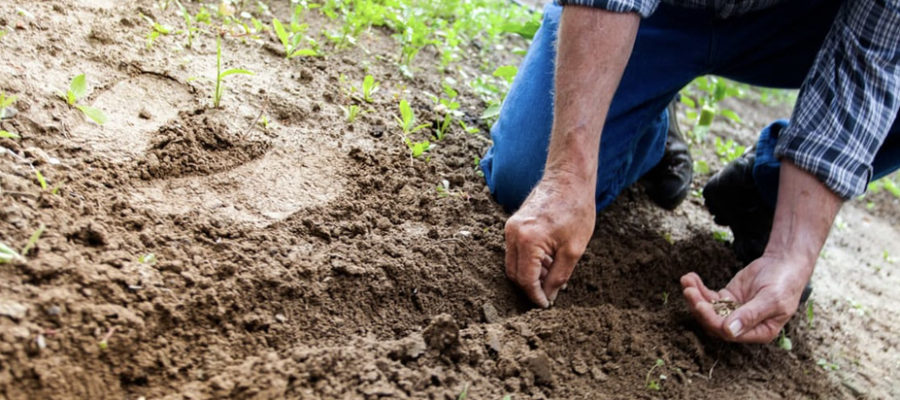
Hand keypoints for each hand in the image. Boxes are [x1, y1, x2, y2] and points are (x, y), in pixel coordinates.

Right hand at [504, 174, 595, 306]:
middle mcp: (513, 234)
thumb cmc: (575, 209)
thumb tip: (549, 295)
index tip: (546, 305)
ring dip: (530, 274)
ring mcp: (511, 227)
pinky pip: (516, 250)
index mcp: (527, 241)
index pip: (525, 280)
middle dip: (530, 287)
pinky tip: (548, 261)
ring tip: (553, 275)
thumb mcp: (574, 249)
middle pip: (514, 273)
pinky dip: (529, 261)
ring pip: (513, 263)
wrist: (569, 178)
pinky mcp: (514, 223)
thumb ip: (559, 276)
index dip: (535, 296)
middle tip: (549, 294)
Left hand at [680, 253, 812, 342]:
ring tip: (686, 281)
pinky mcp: (727, 298)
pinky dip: (698, 288)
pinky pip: (709, 297)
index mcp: (759, 332)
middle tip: (689, 291)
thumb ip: (750, 315)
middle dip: (699, 307)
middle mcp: (744, 326)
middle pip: (714, 322)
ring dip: (695, 297)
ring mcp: (734, 311)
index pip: (729, 333)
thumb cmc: (784, 283)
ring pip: (708, 309)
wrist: (785, 263)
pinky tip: (690, 277)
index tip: (700, 305)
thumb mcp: (771, 299)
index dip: (712, 321)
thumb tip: (729, 331)